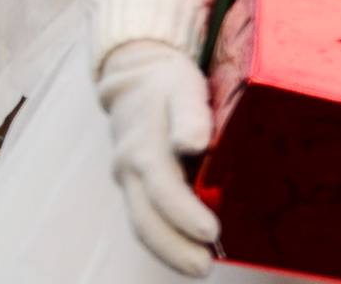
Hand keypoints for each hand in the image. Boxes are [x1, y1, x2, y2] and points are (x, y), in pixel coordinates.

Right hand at [95, 40, 220, 276]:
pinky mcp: (135, 185)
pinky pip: (145, 218)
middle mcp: (130, 170)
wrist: (134, 76)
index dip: (185, 215)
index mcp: (144, 148)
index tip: (212, 233)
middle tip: (204, 269)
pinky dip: (164, 239)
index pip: (163, 190)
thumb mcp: (183, 87)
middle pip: (146, 219)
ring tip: (199, 268)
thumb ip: (190, 116)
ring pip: (142, 224)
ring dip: (168, 251)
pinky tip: (187, 251)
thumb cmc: (167, 82)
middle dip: (174, 249)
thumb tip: (194, 145)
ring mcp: (128, 180)